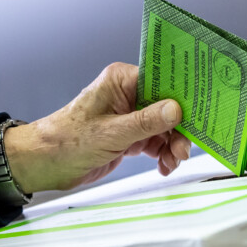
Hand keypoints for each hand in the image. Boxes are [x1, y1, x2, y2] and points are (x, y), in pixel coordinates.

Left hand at [4, 62, 191, 192]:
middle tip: (184, 148)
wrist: (45, 164)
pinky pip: (155, 142)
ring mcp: (128, 117)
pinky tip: (164, 165)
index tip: (201, 110)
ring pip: (164, 127)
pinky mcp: (127, 137)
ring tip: (172, 160)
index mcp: (121, 81)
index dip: (183, 95)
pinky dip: (162, 154)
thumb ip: (145, 122)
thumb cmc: (66, 141)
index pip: (162, 81)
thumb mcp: (111, 133)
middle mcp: (127, 95)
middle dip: (179, 128)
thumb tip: (175, 109)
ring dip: (172, 145)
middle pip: (168, 107)